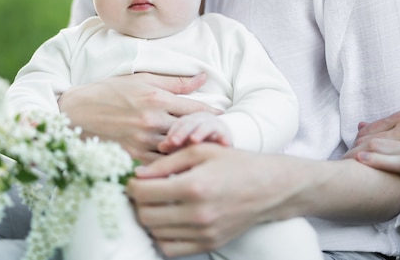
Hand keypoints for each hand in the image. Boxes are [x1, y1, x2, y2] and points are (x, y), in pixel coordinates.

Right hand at [58, 73, 220, 163]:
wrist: (74, 112)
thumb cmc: (108, 92)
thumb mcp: (141, 79)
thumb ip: (174, 82)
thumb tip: (204, 77)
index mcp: (156, 97)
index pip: (195, 108)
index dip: (212, 115)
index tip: (222, 119)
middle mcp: (151, 119)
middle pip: (191, 131)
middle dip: (206, 135)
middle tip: (220, 140)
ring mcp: (141, 141)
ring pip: (177, 151)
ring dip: (191, 154)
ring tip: (205, 156)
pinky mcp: (130, 157)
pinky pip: (159, 166)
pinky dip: (171, 167)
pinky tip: (180, 168)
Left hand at [126, 144, 303, 256]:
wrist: (268, 187)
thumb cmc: (235, 163)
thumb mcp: (200, 152)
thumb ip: (166, 163)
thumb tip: (138, 174)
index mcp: (194, 185)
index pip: (144, 193)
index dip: (131, 185)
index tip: (133, 180)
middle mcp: (198, 213)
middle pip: (146, 216)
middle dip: (137, 202)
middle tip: (143, 191)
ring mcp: (204, 232)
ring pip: (156, 233)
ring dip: (149, 218)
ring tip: (156, 203)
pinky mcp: (209, 243)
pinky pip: (171, 249)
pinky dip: (163, 236)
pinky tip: (168, 220)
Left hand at [346, 110, 399, 184]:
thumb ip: (391, 124)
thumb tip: (362, 126)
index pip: (371, 129)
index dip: (356, 141)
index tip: (348, 150)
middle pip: (371, 139)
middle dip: (353, 150)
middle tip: (341, 161)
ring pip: (378, 149)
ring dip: (358, 157)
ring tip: (344, 165)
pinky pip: (396, 162)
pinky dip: (376, 162)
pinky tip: (362, 163)